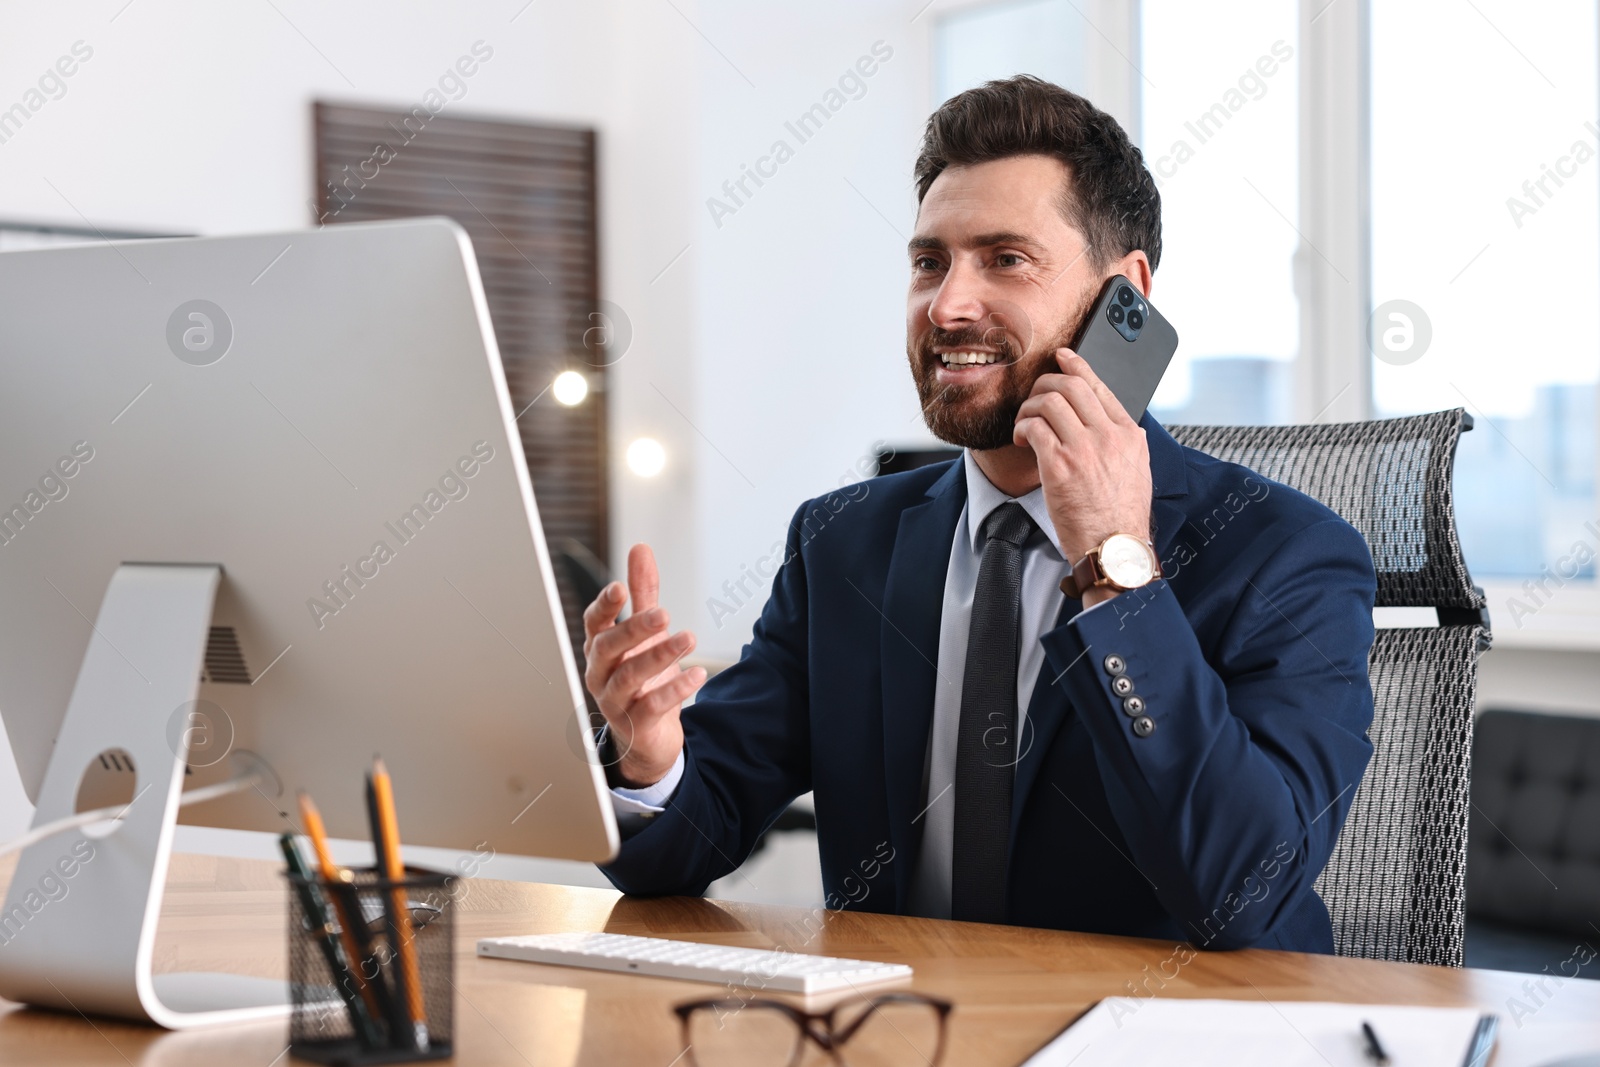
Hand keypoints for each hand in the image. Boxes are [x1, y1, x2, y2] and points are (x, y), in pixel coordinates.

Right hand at [581, 543, 705, 786]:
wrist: (646, 735)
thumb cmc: (641, 677)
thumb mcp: (644, 632)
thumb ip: (643, 593)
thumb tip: (640, 549)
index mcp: (600, 648)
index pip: (594, 623)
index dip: (604, 606)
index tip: (620, 588)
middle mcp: (601, 673)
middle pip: (609, 647)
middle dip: (634, 628)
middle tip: (664, 613)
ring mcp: (615, 701)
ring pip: (629, 677)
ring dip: (659, 656)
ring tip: (688, 638)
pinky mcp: (636, 725)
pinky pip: (651, 706)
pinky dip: (674, 690)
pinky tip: (697, 674)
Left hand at [1013, 349, 1152, 606]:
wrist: (1114, 549)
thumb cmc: (1121, 517)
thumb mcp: (1137, 470)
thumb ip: (1123, 441)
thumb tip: (1108, 421)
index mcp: (1129, 434)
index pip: (1100, 386)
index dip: (1076, 366)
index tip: (1062, 358)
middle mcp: (1109, 436)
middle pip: (1070, 386)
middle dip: (1044, 385)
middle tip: (1033, 397)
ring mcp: (1084, 449)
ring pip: (1047, 402)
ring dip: (1028, 408)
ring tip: (1025, 425)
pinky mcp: (1060, 466)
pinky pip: (1033, 427)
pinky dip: (1021, 428)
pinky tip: (1021, 439)